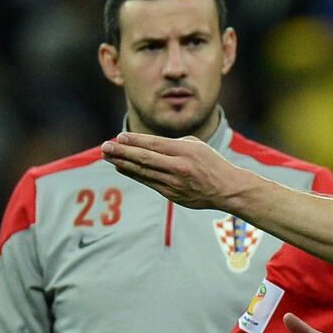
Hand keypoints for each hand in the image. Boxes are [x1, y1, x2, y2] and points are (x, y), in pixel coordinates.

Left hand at [101, 132, 251, 209]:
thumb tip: (146, 144)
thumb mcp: (196, 146)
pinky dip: (134, 174)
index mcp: (186, 151)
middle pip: (145, 158)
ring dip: (123, 163)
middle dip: (122, 152)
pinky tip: (122, 167)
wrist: (226, 189)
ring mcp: (175, 183)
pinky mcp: (172, 195)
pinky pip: (149, 182)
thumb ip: (172, 144)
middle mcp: (179, 167)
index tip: (119, 137)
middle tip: (105, 147)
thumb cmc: (210, 163)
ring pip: (144, 172)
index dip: (135, 141)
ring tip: (108, 156)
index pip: (154, 144)